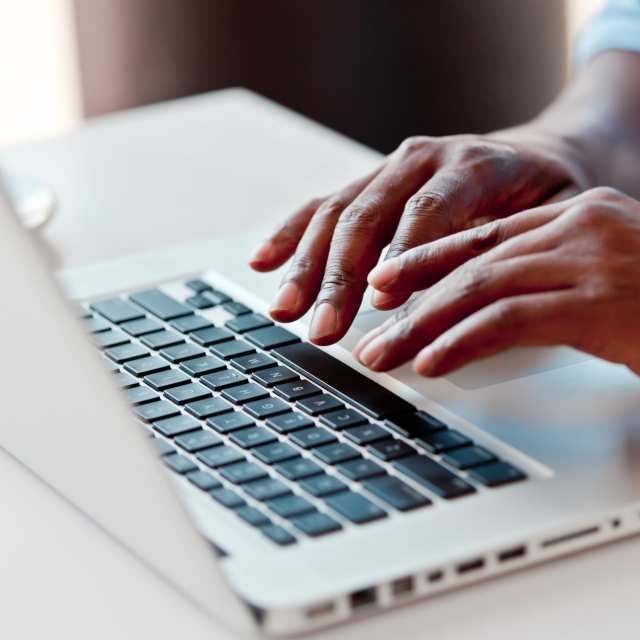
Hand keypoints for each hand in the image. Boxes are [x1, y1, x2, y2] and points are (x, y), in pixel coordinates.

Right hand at [249, 130, 586, 344]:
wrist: (537, 156)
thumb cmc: (546, 193)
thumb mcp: (556, 216)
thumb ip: (513, 250)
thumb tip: (468, 307)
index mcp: (473, 163)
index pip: (429, 210)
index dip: (404, 257)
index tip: (383, 303)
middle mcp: (423, 159)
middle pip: (369, 216)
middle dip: (340, 276)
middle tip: (323, 327)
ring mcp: (390, 169)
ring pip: (337, 213)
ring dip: (306, 265)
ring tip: (285, 308)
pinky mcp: (370, 184)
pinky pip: (322, 205)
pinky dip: (291, 233)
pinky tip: (265, 259)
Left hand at [352, 188, 639, 376]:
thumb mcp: (605, 279)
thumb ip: (550, 282)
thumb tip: (484, 309)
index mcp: (579, 215)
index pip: (483, 237)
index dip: (426, 259)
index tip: (384, 280)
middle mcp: (581, 225)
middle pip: (470, 262)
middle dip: (412, 298)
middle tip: (370, 326)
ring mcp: (592, 259)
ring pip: (480, 289)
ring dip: (422, 325)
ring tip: (383, 354)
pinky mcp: (601, 301)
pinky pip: (510, 320)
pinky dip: (463, 341)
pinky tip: (432, 361)